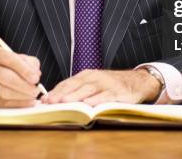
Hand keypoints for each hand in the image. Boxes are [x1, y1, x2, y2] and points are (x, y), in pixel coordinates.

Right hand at [0, 46, 41, 107]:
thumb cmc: (5, 66)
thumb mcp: (16, 58)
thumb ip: (28, 63)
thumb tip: (36, 73)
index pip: (8, 58)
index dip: (23, 68)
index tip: (35, 78)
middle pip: (3, 76)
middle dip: (23, 84)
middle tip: (36, 90)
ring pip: (2, 92)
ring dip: (21, 95)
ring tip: (32, 95)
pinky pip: (2, 103)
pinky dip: (18, 104)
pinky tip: (27, 102)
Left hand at [42, 69, 161, 105]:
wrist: (136, 81)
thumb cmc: (110, 84)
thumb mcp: (92, 83)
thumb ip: (75, 90)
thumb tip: (52, 99)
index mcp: (87, 75)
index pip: (68, 82)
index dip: (56, 91)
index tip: (45, 100)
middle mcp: (96, 78)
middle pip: (77, 85)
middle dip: (63, 93)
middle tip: (51, 101)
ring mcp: (107, 84)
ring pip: (89, 89)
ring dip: (76, 96)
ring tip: (65, 102)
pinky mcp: (118, 92)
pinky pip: (107, 96)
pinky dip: (98, 100)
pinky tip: (89, 104)